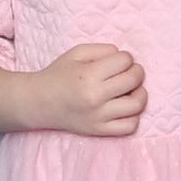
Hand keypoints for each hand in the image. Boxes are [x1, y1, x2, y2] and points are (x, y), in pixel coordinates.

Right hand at [32, 44, 146, 138]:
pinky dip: (134, 115)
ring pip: (136, 105)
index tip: (119, 61)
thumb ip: (103, 49)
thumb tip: (126, 58)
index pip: (124, 61)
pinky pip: (130, 126)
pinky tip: (126, 107)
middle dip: (136, 71)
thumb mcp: (76, 53)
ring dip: (140, 93)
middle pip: (133, 80)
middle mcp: (95, 98)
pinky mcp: (99, 131)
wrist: (40, 102)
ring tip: (132, 89)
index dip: (126, 57)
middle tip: (129, 71)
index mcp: (88, 75)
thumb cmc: (59, 75)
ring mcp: (98, 117)